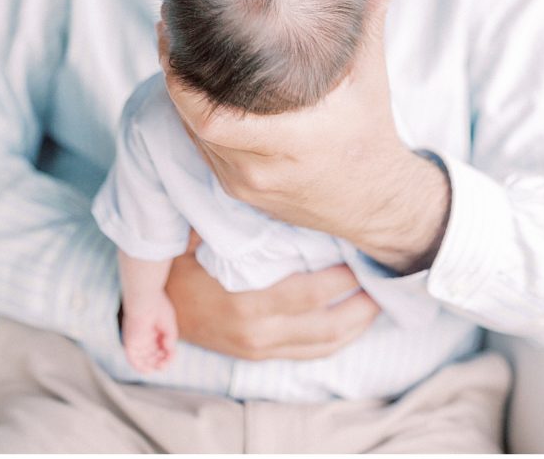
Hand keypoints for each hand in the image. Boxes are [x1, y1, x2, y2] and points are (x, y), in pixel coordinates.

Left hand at [121, 291, 177, 372]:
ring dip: (151, 365)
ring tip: (159, 367)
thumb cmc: (158, 308)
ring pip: (144, 358)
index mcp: (156, 329)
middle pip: (153, 354)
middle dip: (160, 360)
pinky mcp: (130, 342)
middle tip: (164, 364)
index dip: (167, 353)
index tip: (171, 354)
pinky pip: (133, 358)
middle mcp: (146, 335)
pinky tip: (148, 371)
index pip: (161, 346)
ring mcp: (138, 339)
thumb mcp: (169, 325)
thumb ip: (170, 339)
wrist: (144, 301)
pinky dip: (139, 366)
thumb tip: (168, 350)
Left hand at [159, 0, 449, 271]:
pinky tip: (187, 88)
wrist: (376, 204)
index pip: (214, 118)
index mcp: (294, 141)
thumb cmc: (371, 137)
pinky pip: (203, 151)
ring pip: (192, 137)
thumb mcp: (372, 83)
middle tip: (166, 29)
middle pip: (193, 123)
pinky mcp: (239, 191)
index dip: (183, 81)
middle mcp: (262, 169)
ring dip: (177, 95)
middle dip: (172, 75)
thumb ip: (371, 30)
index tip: (176, 36)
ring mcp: (247, 184)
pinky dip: (191, 118)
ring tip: (171, 49)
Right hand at [166, 232, 379, 359]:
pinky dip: (340, 338)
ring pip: (324, 344)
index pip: (307, 294)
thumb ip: (235, 220)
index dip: (341, 278)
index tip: (362, 252)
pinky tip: (356, 318)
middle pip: (326, 325)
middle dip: (362, 303)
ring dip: (358, 323)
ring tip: (380, 296)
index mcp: (245, 302)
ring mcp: (260, 347)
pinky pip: (311, 353)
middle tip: (386, 277)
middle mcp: (257, 331)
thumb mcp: (200, 235)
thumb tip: (273, 188)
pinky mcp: (260, 355)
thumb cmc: (182, 261)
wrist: (156, 305)